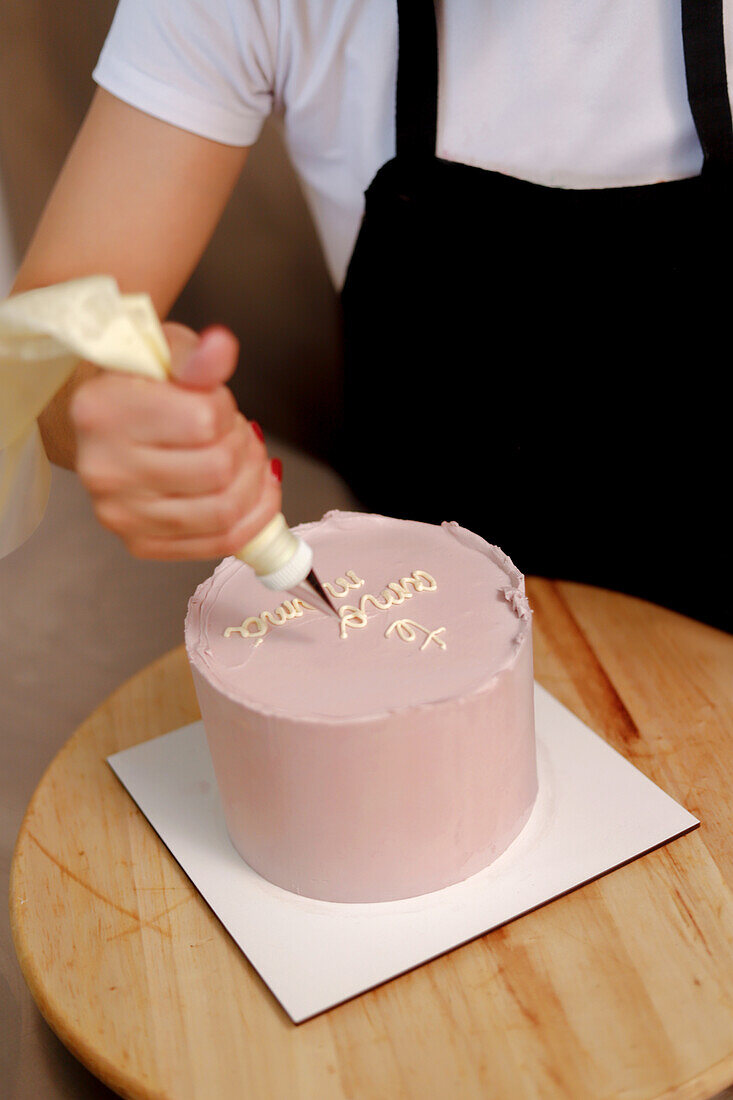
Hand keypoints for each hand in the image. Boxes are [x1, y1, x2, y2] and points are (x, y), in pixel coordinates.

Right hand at [70, 322, 280, 558]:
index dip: (227, 409)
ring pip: (225, 511)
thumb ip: (196, 355)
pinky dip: (253, 516)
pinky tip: (251, 490)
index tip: (215, 402)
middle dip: (244, 446)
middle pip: (219, 470)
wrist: (105, 425)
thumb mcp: (165, 353)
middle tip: (234, 432)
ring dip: (253, 483)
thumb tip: (221, 347)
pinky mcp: (140, 543)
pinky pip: (221, 542)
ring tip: (242, 459)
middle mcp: (104, 470)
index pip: (205, 421)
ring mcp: (121, 514)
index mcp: (103, 412)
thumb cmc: (138, 386)